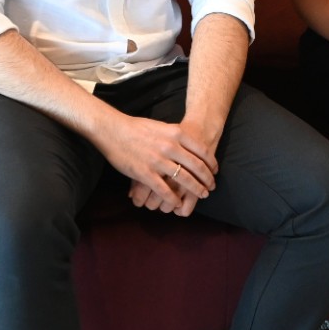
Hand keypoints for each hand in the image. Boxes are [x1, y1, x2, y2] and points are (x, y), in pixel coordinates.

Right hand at [93, 112, 219, 214]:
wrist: (113, 130)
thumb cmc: (137, 127)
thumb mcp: (163, 126)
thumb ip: (176, 135)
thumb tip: (189, 141)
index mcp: (177, 134)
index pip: (202, 151)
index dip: (211, 164)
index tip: (215, 171)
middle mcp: (171, 147)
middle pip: (197, 167)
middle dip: (207, 179)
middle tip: (211, 187)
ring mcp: (158, 161)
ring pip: (184, 179)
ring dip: (195, 190)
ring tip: (202, 195)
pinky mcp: (145, 173)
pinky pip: (164, 190)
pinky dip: (173, 199)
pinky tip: (178, 203)